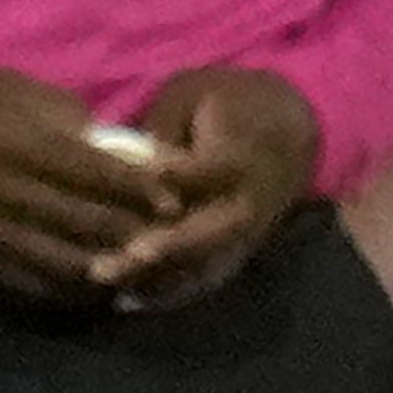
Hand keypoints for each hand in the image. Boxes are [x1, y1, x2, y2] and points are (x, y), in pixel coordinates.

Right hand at [0, 67, 189, 300]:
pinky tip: (106, 290)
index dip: (141, 189)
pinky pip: (34, 285)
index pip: (95, 173)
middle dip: (139, 234)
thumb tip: (119, 148)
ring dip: (115, 270)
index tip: (176, 199)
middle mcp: (9, 193)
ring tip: (151, 270)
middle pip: (88, 223)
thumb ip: (69, 119)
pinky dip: (75, 291)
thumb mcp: (14, 89)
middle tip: (178, 239)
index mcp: (21, 145)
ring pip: (67, 262)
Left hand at [93, 67, 322, 312]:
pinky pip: (206, 278)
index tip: (145, 177)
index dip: (179, 176)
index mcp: (245, 154)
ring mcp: (248, 231)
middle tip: (118, 258)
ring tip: (108, 283)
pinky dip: (169, 293)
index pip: (213, 171)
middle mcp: (252, 200)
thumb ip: (165, 124)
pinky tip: (126, 300)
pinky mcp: (238, 249)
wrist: (285, 127)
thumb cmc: (228, 102)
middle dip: (167, 246)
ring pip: (208, 263)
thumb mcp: (193, 92)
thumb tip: (131, 162)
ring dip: (159, 278)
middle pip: (214, 232)